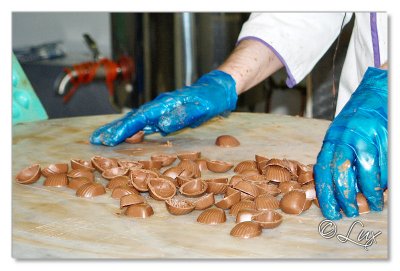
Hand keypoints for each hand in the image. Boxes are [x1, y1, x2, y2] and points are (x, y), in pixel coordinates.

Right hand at [90, 70, 237, 145]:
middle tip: (95, 140)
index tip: (108, 139)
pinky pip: (143, 124)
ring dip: (118, 129)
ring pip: (134, 121)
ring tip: (101, 138)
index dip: (123, 129)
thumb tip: (161, 123)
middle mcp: (158, 107)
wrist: (216, 89)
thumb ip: (182, 115)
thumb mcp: (201, 108)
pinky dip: (131, 130)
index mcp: (165, 105)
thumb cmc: (210, 99)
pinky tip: (124, 137)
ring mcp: (159, 110)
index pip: (139, 118)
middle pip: (131, 118)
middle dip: (113, 129)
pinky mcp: (163, 115)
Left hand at [314, 67, 387, 219]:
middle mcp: (346, 139)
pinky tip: (384, 188)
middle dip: (347, 197)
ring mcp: (366, 137)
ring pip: (367, 170)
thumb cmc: (354, 124)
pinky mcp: (384, 136)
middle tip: (353, 211)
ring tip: (374, 203)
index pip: (323, 171)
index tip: (331, 212)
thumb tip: (315, 192)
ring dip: (371, 192)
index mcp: (330, 141)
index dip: (326, 194)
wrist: (375, 95)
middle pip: (343, 173)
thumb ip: (329, 163)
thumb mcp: (336, 140)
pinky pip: (385, 164)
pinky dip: (385, 180)